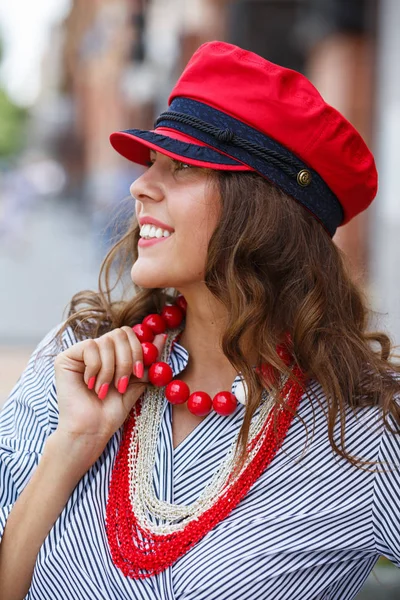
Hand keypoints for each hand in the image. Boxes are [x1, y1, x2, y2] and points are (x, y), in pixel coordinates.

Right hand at [53, 326, 166, 453]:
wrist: (92, 430)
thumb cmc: (111, 411)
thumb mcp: (137, 383)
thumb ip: (147, 361)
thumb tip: (161, 337)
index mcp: (111, 353)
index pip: (128, 333)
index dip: (137, 350)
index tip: (138, 373)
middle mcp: (96, 349)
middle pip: (119, 334)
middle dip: (126, 361)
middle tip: (122, 384)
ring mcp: (80, 352)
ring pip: (106, 342)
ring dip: (110, 370)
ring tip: (105, 390)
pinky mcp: (66, 357)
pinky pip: (90, 347)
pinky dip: (95, 368)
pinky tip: (90, 385)